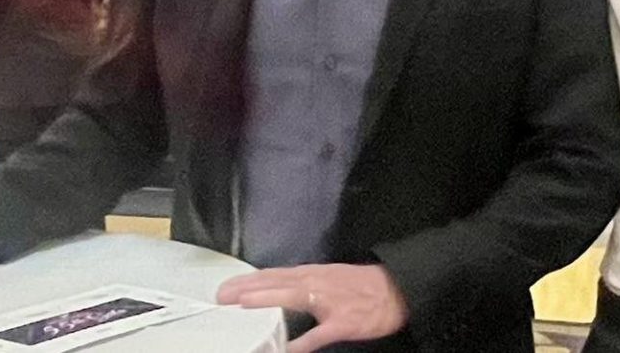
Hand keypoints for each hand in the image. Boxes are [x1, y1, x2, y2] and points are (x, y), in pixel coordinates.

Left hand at [217, 263, 408, 352]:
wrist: (398, 291)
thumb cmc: (365, 287)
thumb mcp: (333, 279)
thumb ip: (307, 286)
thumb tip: (280, 292)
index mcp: (315, 274)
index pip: (276, 275)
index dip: (251, 280)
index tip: (227, 285)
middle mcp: (319, 283)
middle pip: (278, 282)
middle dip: (249, 287)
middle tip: (221, 294)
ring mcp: (330, 303)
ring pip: (294, 297)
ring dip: (268, 298)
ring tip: (242, 303)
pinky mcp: (343, 323)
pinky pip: (318, 335)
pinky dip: (301, 342)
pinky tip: (285, 350)